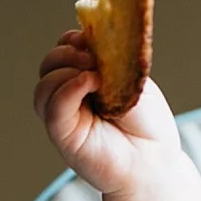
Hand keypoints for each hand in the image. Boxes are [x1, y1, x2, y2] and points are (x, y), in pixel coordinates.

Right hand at [33, 29, 181, 196]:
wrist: (155, 161)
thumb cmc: (147, 124)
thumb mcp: (131, 81)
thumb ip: (108, 62)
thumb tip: (87, 43)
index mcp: (85, 78)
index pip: (65, 50)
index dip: (73, 40)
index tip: (91, 39)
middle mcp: (69, 96)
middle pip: (49, 64)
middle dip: (67, 52)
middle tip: (93, 57)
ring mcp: (64, 116)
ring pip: (44, 85)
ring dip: (65, 70)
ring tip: (95, 75)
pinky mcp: (63, 135)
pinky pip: (53, 107)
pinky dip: (68, 89)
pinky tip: (90, 84)